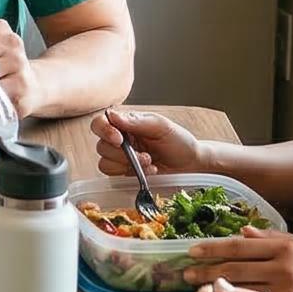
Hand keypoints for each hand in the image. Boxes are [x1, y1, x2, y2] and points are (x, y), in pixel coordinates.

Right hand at [90, 107, 209, 178]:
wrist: (191, 164)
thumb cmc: (179, 141)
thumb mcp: (161, 126)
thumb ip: (136, 121)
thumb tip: (113, 116)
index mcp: (126, 123)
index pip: (100, 123)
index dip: (104, 131)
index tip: (119, 140)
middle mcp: (120, 139)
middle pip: (101, 146)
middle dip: (123, 154)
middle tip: (145, 155)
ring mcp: (121, 157)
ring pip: (105, 162)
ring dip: (127, 165)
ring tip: (148, 162)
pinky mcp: (125, 172)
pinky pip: (113, 175)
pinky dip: (130, 174)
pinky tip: (147, 170)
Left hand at [184, 228, 292, 291]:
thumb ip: (270, 238)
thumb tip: (242, 232)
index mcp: (283, 247)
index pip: (238, 246)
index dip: (211, 249)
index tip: (192, 251)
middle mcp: (281, 267)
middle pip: (233, 269)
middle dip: (205, 272)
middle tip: (185, 275)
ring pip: (240, 290)